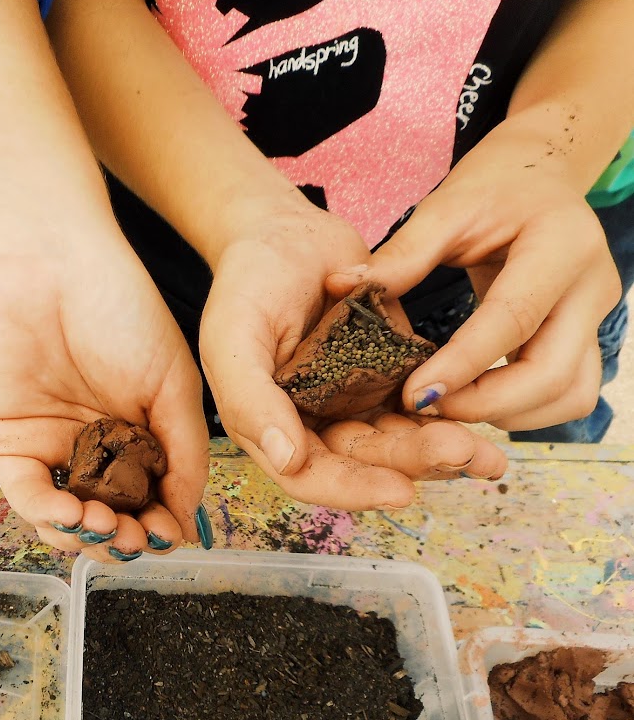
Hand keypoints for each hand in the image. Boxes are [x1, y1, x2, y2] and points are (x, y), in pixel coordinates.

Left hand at [0, 242, 208, 559]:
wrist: (55, 264)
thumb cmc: (124, 312)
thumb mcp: (176, 386)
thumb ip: (186, 454)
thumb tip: (187, 523)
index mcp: (141, 438)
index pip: (152, 502)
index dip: (160, 527)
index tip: (169, 535)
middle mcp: (98, 451)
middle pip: (110, 521)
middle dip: (125, 541)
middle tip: (137, 539)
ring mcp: (53, 448)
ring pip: (66, 521)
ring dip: (89, 538)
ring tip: (109, 529)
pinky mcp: (10, 442)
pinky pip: (27, 494)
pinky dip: (48, 516)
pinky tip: (72, 517)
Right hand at [200, 198, 506, 509]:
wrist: (282, 230)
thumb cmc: (247, 281)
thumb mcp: (233, 337)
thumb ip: (250, 400)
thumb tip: (288, 461)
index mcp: (271, 424)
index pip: (310, 476)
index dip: (354, 489)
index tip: (403, 490)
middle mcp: (313, 421)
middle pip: (365, 461)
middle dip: (414, 461)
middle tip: (463, 450)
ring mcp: (351, 398)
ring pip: (399, 437)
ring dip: (439, 446)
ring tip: (486, 450)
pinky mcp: (385, 371)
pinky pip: (419, 400)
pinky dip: (447, 411)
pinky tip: (482, 417)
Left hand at [327, 119, 621, 431]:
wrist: (540, 176)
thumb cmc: (493, 189)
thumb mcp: (447, 207)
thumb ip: (402, 254)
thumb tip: (341, 287)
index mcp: (561, 245)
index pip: (512, 319)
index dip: (462, 364)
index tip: (413, 394)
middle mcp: (591, 287)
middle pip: (553, 374)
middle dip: (486, 404)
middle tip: (425, 407)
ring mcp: (595, 318)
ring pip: (569, 396)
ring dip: (507, 414)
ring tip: (447, 406)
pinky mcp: (587, 339)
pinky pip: (567, 396)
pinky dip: (522, 410)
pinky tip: (474, 400)